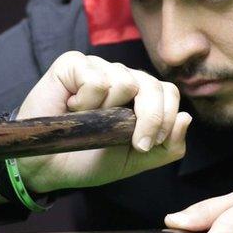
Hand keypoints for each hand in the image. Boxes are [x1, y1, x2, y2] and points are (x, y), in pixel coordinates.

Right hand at [15, 51, 191, 191]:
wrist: (46, 168)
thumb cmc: (88, 159)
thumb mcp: (134, 161)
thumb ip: (166, 146)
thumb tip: (186, 117)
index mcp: (139, 97)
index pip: (168, 93)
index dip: (164, 118)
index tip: (146, 145)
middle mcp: (121, 77)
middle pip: (153, 84)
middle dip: (150, 118)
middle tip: (134, 143)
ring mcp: (97, 68)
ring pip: (125, 80)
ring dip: (108, 112)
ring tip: (88, 122)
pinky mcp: (72, 63)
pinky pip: (96, 77)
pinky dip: (86, 101)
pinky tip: (72, 109)